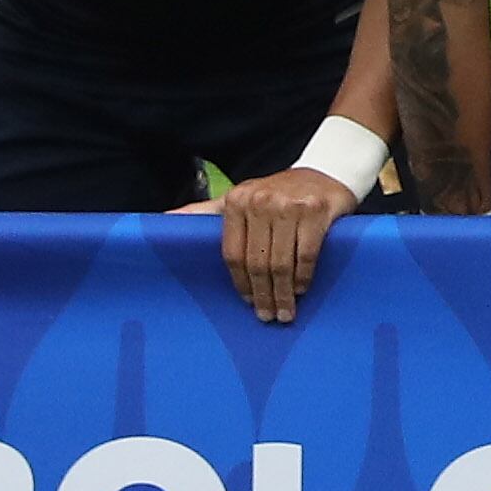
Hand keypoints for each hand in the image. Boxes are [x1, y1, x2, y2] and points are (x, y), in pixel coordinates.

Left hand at [200, 166, 357, 323]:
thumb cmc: (278, 193)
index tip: (246, 302)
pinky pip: (307, 254)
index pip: (233, 253)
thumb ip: (205, 211)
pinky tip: (301, 289)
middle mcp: (260, 201)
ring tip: (286, 312)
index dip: (240, 283)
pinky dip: (303, 277)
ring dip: (284, 293)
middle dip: (263, 294)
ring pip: (281, 262)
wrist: (326, 174)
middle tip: (268, 316)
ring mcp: (290, 205)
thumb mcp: (240, 198)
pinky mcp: (316, 210)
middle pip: (257, 261)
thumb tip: (165, 221)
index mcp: (237, 201)